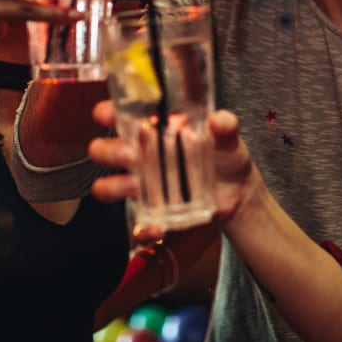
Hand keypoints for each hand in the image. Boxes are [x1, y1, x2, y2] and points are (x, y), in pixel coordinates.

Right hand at [89, 102, 258, 226]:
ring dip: (114, 186)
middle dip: (109, 152)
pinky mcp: (151, 211)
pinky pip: (135, 224)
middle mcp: (139, 154)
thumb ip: (225, 125)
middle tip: (131, 155)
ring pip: (106, 185)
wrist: (238, 194)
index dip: (106, 112)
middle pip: (102, 150)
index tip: (107, 115)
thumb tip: (218, 121)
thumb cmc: (224, 156)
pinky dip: (142, 229)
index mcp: (152, 128)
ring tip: (137, 187)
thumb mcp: (227, 137)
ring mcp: (141, 183)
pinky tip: (157, 228)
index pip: (118, 115)